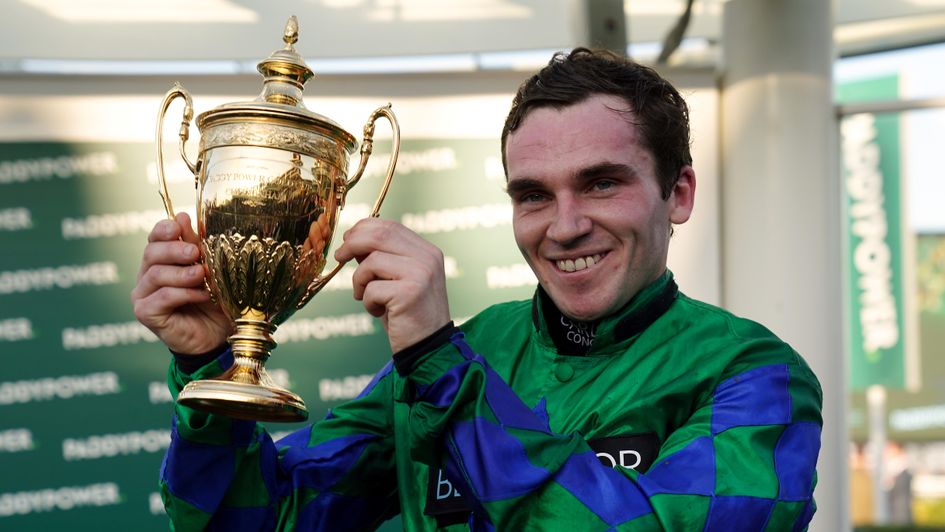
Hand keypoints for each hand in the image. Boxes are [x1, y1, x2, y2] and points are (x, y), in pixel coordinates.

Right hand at [131, 212, 231, 354]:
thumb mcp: (210, 269)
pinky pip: (161, 297)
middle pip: (151, 253)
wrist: (218, 336)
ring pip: (156, 274)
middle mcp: (146, 276)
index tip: (178, 227)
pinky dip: (183, 293)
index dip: (164, 229)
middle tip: (195, 254)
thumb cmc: (214, 301)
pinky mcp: (146, 314)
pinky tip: (201, 294)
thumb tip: (183, 215)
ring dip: (183, 273)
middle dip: (175, 250)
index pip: (154, 237)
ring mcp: (143, 295)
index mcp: (161, 260)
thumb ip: (196, 245)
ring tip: (203, 276)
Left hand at [335, 218, 450, 352]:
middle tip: (339, 257)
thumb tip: (353, 240)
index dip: (364, 229)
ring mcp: (421, 274)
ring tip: (366, 297)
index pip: (390, 227)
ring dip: (359, 281)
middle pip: (379, 236)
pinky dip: (368, 301)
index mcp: (427, 252)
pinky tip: (379, 312)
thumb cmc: (409, 314)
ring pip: (372, 262)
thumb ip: (382, 258)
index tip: (347, 240)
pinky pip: (372, 288)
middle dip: (352, 244)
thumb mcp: (398, 280)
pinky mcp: (410, 293)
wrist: (429, 347)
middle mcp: (427, 258)